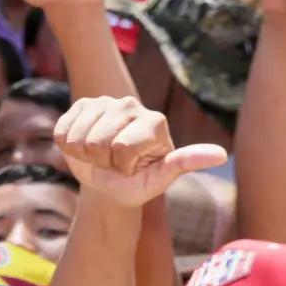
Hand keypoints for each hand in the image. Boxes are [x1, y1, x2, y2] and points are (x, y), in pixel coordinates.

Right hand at [56, 96, 226, 207]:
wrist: (108, 183)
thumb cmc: (135, 183)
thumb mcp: (159, 179)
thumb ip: (185, 164)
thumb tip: (222, 156)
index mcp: (155, 121)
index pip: (122, 147)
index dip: (120, 166)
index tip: (130, 169)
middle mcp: (132, 105)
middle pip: (98, 141)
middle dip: (101, 160)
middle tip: (112, 163)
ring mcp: (106, 101)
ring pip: (78, 136)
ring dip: (83, 154)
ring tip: (98, 155)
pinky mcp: (83, 104)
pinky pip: (62, 130)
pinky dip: (68, 146)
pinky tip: (83, 146)